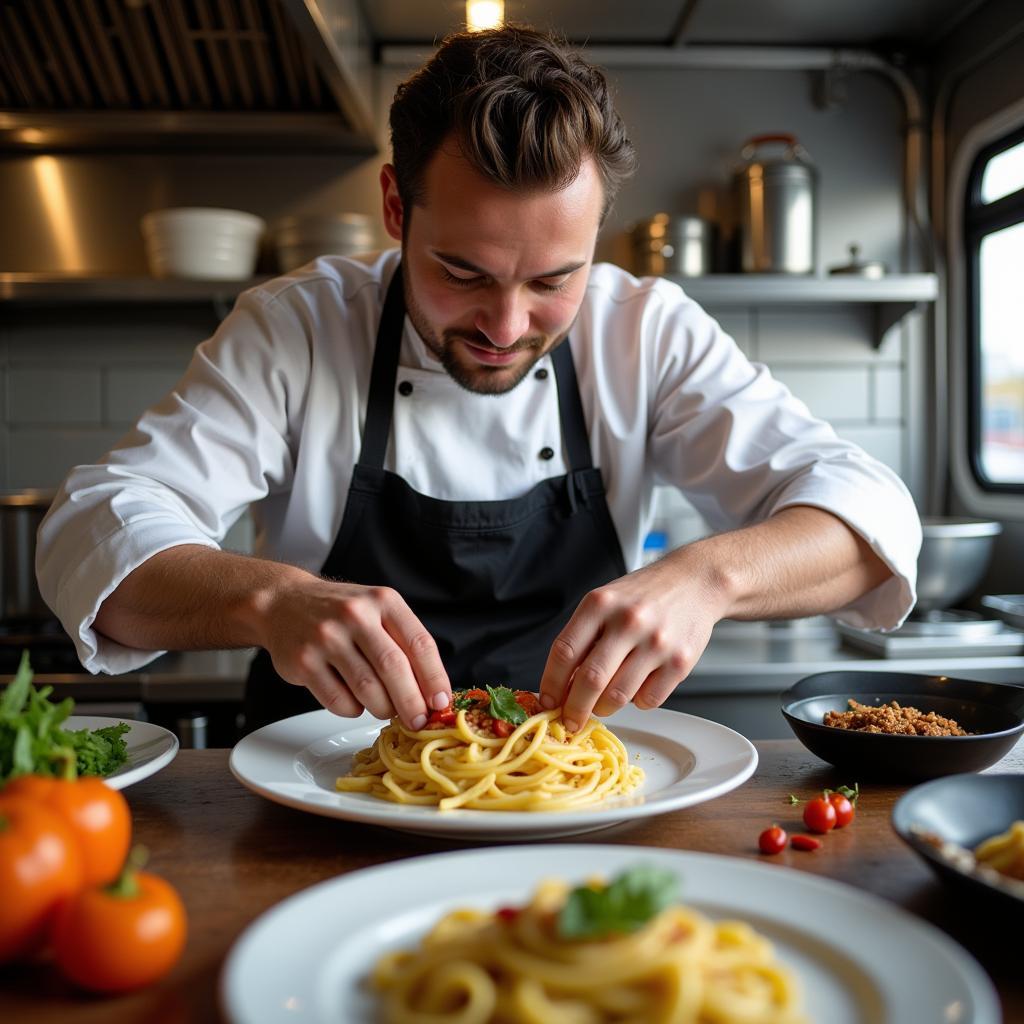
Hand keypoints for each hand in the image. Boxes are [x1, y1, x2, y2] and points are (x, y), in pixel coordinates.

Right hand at [261, 576, 450, 729]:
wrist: (284, 603)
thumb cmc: (342, 613)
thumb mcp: (378, 611)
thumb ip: (404, 643)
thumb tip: (432, 693)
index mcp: (383, 601)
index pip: (420, 643)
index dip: (434, 678)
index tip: (441, 702)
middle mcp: (355, 615)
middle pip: (394, 668)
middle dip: (411, 702)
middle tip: (418, 721)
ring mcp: (326, 637)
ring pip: (367, 689)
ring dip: (383, 708)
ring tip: (385, 709)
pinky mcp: (303, 661)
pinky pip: (338, 701)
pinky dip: (353, 710)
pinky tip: (354, 701)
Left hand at [538, 553, 729, 731]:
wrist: (694, 582)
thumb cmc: (642, 596)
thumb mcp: (605, 602)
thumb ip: (582, 638)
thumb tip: (561, 686)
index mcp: (600, 604)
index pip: (564, 651)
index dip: (551, 683)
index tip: (547, 702)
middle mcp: (628, 621)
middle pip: (590, 680)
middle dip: (575, 709)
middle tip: (571, 721)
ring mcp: (656, 642)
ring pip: (618, 696)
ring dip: (604, 709)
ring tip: (603, 703)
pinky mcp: (680, 662)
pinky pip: (648, 700)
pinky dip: (637, 702)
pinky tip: (637, 685)